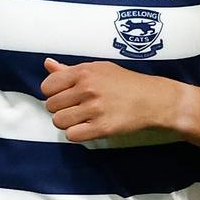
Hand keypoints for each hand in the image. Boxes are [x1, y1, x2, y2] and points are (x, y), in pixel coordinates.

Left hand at [40, 58, 180, 141]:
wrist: (152, 99)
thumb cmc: (124, 82)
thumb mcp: (98, 69)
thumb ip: (69, 70)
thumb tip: (47, 64)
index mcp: (84, 72)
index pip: (47, 86)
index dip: (53, 93)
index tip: (65, 95)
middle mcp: (87, 89)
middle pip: (51, 106)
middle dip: (61, 108)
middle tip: (76, 107)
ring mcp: (94, 109)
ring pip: (59, 121)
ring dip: (68, 122)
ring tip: (82, 118)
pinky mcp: (102, 127)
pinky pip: (72, 135)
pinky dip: (77, 133)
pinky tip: (88, 127)